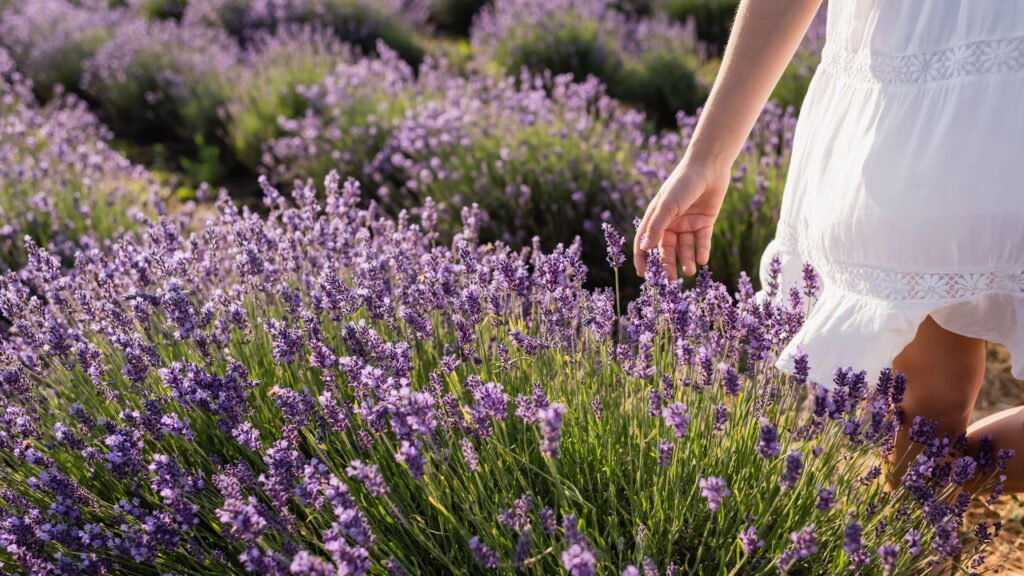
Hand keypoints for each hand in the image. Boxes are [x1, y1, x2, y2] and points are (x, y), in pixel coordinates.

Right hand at [633, 157, 730, 279]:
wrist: (708, 167)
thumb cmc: (682, 183)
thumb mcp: (667, 206)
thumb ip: (656, 227)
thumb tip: (644, 249)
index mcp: (656, 218)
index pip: (644, 242)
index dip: (642, 259)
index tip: (643, 276)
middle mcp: (670, 223)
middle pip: (666, 250)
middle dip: (668, 265)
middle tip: (671, 280)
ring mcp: (687, 224)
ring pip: (685, 248)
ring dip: (686, 260)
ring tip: (690, 271)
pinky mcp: (704, 223)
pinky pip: (702, 242)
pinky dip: (702, 252)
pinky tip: (703, 260)